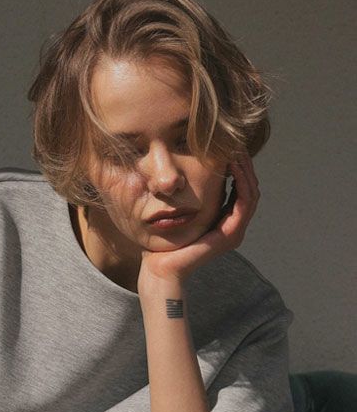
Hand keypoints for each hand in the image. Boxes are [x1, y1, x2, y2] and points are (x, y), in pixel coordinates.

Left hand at [136, 152, 259, 294]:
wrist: (160, 267)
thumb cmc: (163, 243)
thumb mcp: (178, 212)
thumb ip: (187, 197)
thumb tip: (181, 173)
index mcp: (223, 221)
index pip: (240, 189)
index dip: (238, 167)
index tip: (229, 147)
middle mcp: (233, 226)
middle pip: (249, 188)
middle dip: (245, 165)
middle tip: (238, 143)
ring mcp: (234, 231)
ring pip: (250, 193)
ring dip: (246, 170)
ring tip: (238, 151)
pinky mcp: (230, 235)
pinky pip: (244, 203)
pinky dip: (242, 183)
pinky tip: (234, 167)